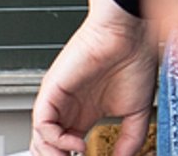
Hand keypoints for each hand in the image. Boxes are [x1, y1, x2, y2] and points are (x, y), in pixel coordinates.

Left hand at [31, 0, 157, 155]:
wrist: (130, 33)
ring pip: (40, 139)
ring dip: (53, 155)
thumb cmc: (134, 59)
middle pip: (48, 145)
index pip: (67, 146)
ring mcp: (58, 101)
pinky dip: (55, 140)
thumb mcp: (137, 111)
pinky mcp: (52, 91)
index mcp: (84, 113)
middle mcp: (68, 108)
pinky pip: (42, 123)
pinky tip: (76, 143)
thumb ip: (131, 138)